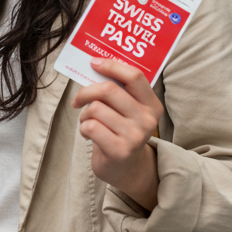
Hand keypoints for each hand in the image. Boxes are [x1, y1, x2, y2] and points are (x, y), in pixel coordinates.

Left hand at [73, 58, 163, 210]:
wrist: (127, 168)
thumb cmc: (122, 131)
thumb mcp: (128, 109)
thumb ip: (119, 90)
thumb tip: (95, 64)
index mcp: (152, 104)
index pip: (134, 76)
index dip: (112, 66)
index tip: (94, 62)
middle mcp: (147, 120)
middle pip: (109, 90)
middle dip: (86, 92)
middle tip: (78, 99)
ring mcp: (134, 136)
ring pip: (95, 108)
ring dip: (84, 114)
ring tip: (88, 122)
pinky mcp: (119, 151)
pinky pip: (90, 127)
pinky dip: (83, 127)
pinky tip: (89, 134)